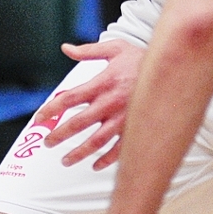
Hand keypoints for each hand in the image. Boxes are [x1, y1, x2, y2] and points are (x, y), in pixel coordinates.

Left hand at [31, 39, 141, 168]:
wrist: (174, 68)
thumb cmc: (142, 58)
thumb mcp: (115, 48)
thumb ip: (88, 51)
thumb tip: (66, 48)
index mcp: (102, 83)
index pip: (69, 98)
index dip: (51, 109)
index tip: (39, 118)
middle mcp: (110, 103)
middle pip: (78, 123)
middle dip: (59, 135)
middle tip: (48, 142)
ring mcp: (124, 118)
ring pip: (96, 141)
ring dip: (79, 153)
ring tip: (65, 161)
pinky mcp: (136, 128)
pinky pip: (120, 149)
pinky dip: (107, 159)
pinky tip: (95, 165)